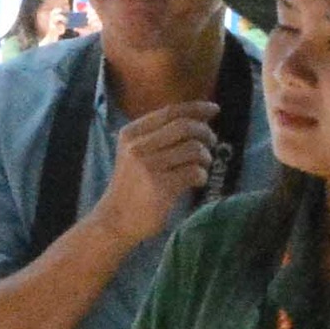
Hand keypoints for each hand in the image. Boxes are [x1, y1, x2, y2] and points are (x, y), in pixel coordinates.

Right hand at [84, 99, 223, 246]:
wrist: (115, 220)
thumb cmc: (132, 186)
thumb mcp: (135, 153)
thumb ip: (159, 136)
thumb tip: (199, 119)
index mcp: (131, 133)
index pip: (170, 112)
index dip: (196, 108)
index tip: (214, 109)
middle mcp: (137, 146)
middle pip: (185, 127)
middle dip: (205, 133)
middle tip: (211, 143)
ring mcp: (148, 166)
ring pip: (193, 149)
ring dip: (205, 157)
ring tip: (201, 166)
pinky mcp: (160, 186)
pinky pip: (194, 172)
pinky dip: (201, 176)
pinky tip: (196, 182)